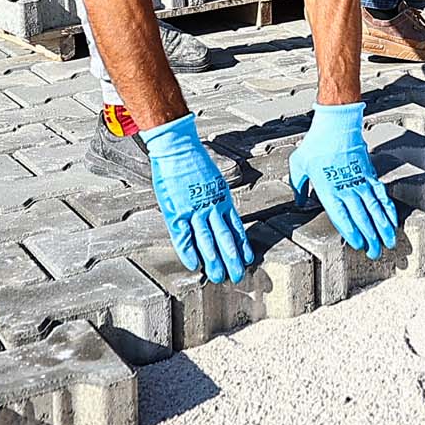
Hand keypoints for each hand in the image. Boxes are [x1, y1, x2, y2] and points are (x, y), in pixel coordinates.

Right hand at [141, 114, 255, 284]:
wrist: (177, 148)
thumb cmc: (193, 161)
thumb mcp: (213, 179)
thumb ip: (217, 196)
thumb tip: (219, 210)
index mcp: (222, 199)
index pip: (236, 227)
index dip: (242, 244)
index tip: (247, 259)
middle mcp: (211, 207)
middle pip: (225, 237)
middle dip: (231, 259)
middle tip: (237, 276)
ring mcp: (194, 210)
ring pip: (207, 240)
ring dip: (214, 260)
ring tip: (220, 276)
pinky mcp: (176, 211)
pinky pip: (183, 236)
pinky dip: (188, 251)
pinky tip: (194, 265)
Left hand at [289, 101, 399, 257]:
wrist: (337, 123)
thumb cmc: (315, 144)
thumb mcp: (298, 166)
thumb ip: (299, 187)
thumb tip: (300, 202)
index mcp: (328, 190)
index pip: (342, 217)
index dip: (352, 233)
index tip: (359, 245)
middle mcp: (347, 188)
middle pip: (361, 218)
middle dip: (370, 237)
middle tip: (376, 253)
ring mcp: (360, 181)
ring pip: (375, 209)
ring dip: (383, 227)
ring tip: (389, 241)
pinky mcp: (369, 173)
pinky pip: (381, 194)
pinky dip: (387, 208)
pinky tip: (392, 219)